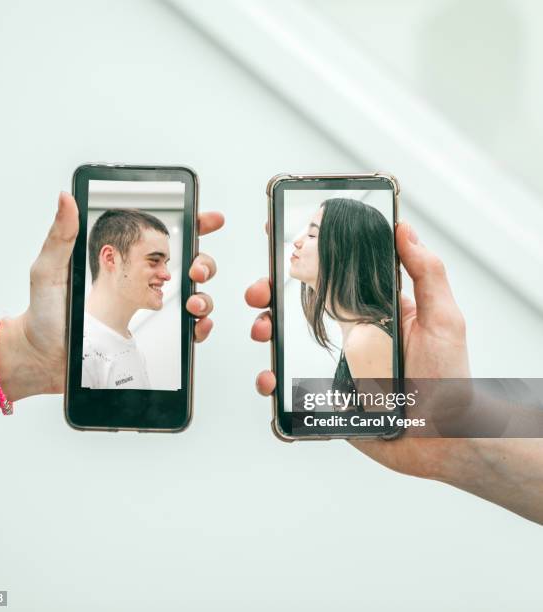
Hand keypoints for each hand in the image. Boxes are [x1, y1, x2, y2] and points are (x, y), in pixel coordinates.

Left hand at [21, 192, 223, 393]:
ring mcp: (152, 308)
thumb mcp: (50, 270)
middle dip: (204, 263)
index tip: (209, 220)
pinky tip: (197, 325)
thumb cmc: (46, 313)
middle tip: (194, 270)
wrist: (45, 356)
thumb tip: (67, 198)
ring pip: (198, 295)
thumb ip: (62, 236)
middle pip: (192, 264)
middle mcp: (143, 280)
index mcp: (125, 260)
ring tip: (192, 303)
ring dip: (205, 296)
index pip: (164, 238)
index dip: (192, 225)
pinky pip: (190, 329)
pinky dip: (202, 326)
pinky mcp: (155, 335)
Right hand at [245, 221, 471, 479]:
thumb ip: (427, 274)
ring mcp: (334, 361)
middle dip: (271, 292)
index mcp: (373, 308)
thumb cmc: (448, 380)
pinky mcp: (324, 393)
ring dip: (264, 328)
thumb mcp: (442, 319)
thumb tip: (405, 230)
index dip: (304, 258)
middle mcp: (350, 331)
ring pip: (287, 340)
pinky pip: (288, 383)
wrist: (440, 438)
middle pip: (299, 304)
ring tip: (262, 331)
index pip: (333, 275)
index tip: (282, 241)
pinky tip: (269, 376)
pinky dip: (270, 378)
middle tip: (261, 290)